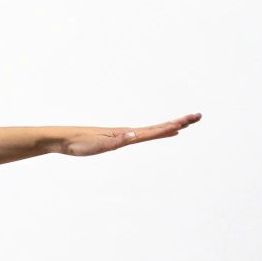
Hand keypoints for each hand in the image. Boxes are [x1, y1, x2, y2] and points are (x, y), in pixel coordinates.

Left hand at [60, 112, 200, 155]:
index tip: (189, 121)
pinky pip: (143, 135)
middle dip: (179, 122)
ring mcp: (124, 135)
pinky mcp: (118, 139)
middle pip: (158, 127)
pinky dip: (157, 133)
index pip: (155, 129)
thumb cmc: (80, 143)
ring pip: (153, 130)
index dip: (172, 126)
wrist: (63, 139)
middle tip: (198, 116)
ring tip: (185, 124)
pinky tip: (163, 133)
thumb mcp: (100, 144)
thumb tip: (135, 135)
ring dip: (170, 127)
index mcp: (127, 133)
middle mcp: (128, 132)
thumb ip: (118, 140)